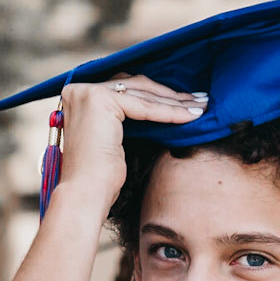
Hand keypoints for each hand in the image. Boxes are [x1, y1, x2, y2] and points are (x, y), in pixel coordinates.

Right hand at [56, 77, 205, 219]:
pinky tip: (190, 116)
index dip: (157, 94)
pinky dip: (169, 112)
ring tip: (200, 107)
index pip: (126, 88)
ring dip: (175, 101)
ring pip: (143, 94)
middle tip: (198, 100)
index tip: (184, 100)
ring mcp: (88, 93)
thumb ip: (125, 116)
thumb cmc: (100, 176)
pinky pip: (144, 105)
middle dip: (170, 95)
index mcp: (79, 95)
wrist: (86, 194)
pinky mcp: (100, 100)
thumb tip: (158, 104)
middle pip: (135, 86)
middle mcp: (79, 89)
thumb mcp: (114, 137)